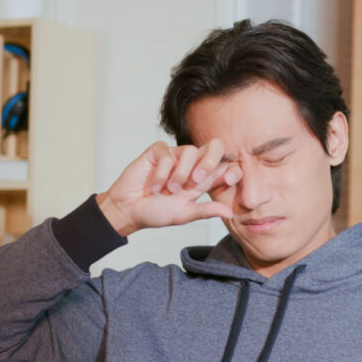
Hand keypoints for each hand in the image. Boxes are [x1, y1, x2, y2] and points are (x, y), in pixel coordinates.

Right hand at [97, 140, 242, 236]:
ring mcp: (175, 156)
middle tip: (198, 180)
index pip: (224, 168)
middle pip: (214, 147)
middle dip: (210, 161)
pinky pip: (167, 153)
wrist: (129, 209)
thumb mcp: (184, 214)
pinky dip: (162, 172)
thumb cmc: (156, 212)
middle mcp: (191, 165)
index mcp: (202, 180)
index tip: (230, 180)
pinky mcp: (157, 152)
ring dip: (181, 173)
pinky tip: (155, 187)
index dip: (232, 170)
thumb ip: (205, 211)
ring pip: (190, 151)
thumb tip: (230, 213)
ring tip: (170, 189)